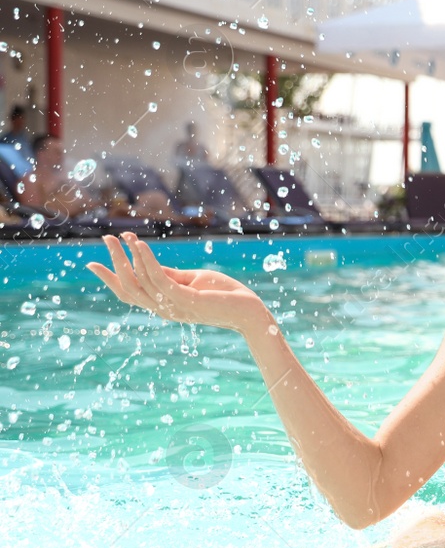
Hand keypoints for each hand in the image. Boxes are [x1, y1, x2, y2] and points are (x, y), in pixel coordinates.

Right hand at [87, 234, 270, 334]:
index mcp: (164, 305)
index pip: (130, 294)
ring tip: (122, 236)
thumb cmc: (225, 294)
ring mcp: (174, 307)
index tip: (91, 264)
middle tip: (106, 239)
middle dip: (115, 262)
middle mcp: (164, 309)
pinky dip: (147, 261)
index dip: (111, 279)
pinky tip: (140, 245)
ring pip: (141, 282)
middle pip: (129, 286)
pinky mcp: (187, 301)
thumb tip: (147, 263)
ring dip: (129, 257)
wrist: (251, 311)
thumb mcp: (192, 281)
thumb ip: (171, 275)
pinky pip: (159, 279)